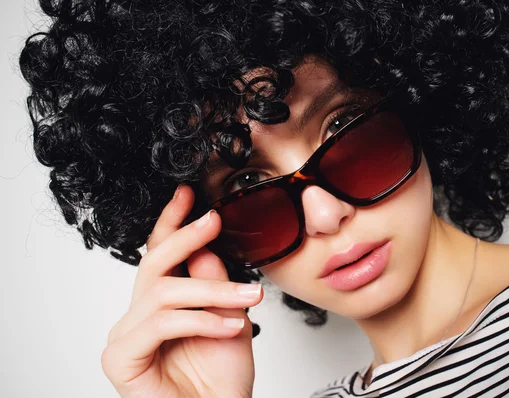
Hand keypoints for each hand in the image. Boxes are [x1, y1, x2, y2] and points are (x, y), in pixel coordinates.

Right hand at [101, 185, 261, 397]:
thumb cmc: (221, 379)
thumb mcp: (229, 317)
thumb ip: (214, 283)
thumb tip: (205, 247)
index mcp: (162, 305)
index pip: (160, 255)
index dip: (171, 223)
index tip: (188, 194)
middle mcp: (139, 317)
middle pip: (153, 265)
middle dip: (185, 238)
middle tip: (213, 220)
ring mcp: (125, 338)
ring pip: (164, 292)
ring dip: (211, 291)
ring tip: (248, 297)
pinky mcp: (120, 359)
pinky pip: (161, 323)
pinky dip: (200, 321)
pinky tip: (230, 327)